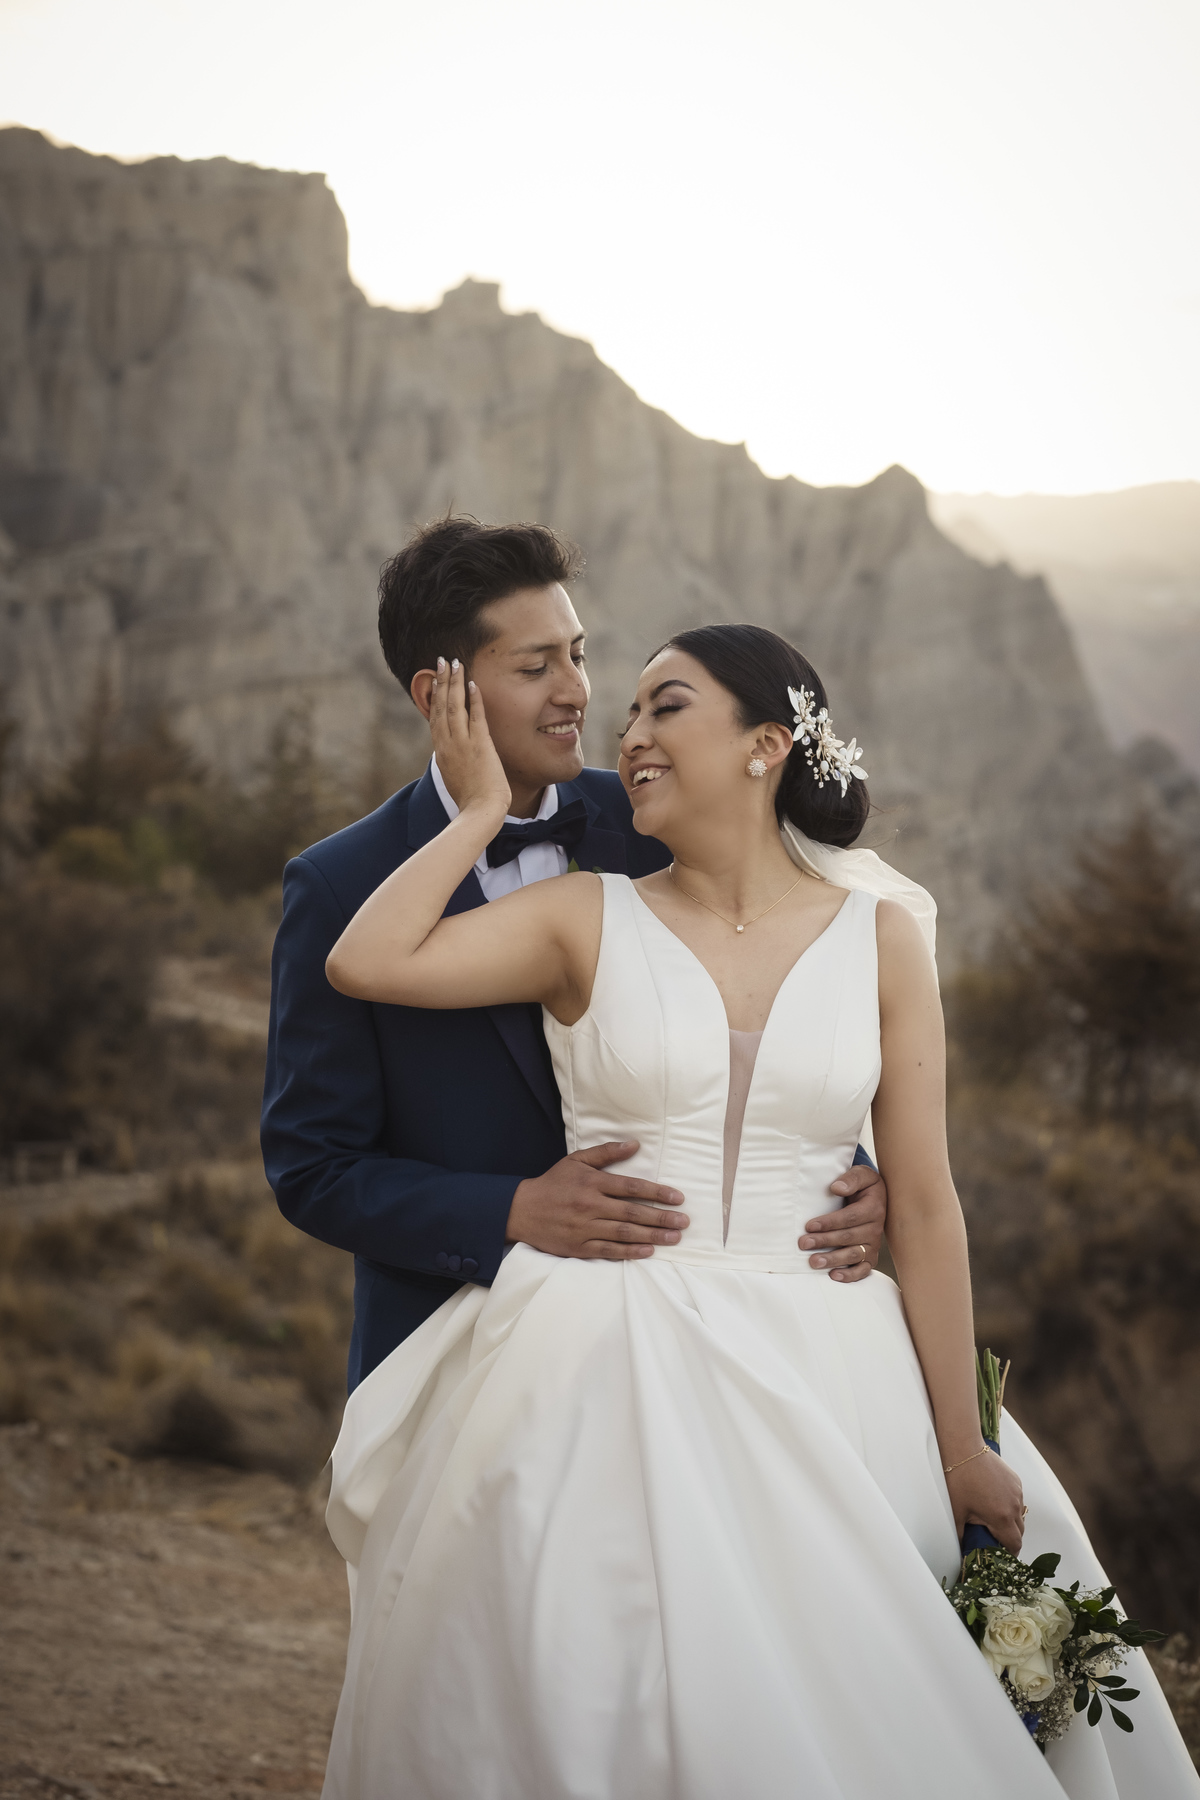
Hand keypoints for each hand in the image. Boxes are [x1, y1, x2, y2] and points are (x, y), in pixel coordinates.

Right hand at [430, 657, 511, 821]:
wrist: (479, 812)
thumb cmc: (471, 801)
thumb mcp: (455, 779)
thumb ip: (454, 764)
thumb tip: (454, 759)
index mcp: (441, 752)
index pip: (435, 718)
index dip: (434, 697)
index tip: (435, 680)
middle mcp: (447, 744)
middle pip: (440, 706)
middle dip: (441, 681)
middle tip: (441, 661)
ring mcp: (462, 743)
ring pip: (454, 706)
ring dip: (454, 682)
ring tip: (455, 663)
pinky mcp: (479, 745)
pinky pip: (475, 716)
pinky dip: (473, 699)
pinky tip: (473, 683)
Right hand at [507, 1141, 689, 1259]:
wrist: (522, 1210)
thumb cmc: (553, 1184)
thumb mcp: (576, 1161)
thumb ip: (606, 1153)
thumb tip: (635, 1144)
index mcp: (592, 1183)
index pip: (631, 1187)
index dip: (657, 1193)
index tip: (678, 1198)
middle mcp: (590, 1205)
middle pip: (632, 1212)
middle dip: (661, 1218)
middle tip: (684, 1222)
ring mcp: (584, 1228)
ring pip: (624, 1233)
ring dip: (652, 1236)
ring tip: (674, 1238)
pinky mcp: (578, 1247)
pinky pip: (608, 1251)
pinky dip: (629, 1252)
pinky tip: (648, 1251)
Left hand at [798, 1162, 885, 1281]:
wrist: (876, 1198)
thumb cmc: (863, 1186)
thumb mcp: (862, 1175)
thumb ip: (851, 1178)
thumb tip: (836, 1188)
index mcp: (873, 1208)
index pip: (850, 1217)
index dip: (829, 1222)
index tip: (810, 1225)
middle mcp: (875, 1228)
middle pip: (849, 1237)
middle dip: (825, 1241)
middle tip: (803, 1243)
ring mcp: (873, 1244)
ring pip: (854, 1255)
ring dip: (833, 1260)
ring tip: (813, 1262)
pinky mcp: (871, 1256)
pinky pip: (863, 1270)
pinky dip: (851, 1275)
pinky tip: (834, 1276)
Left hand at [945, 1448, 1025, 1552]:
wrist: (963, 1448)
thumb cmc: (958, 1480)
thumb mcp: (957, 1512)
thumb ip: (962, 1536)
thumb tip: (962, 1551)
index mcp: (1002, 1517)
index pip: (1014, 1544)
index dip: (1009, 1555)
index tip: (1001, 1557)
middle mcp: (1014, 1505)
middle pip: (1019, 1532)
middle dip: (1009, 1539)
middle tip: (994, 1540)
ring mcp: (1017, 1491)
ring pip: (1020, 1515)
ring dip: (1010, 1522)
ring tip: (992, 1520)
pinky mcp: (1015, 1479)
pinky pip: (1017, 1499)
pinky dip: (1010, 1505)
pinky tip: (993, 1501)